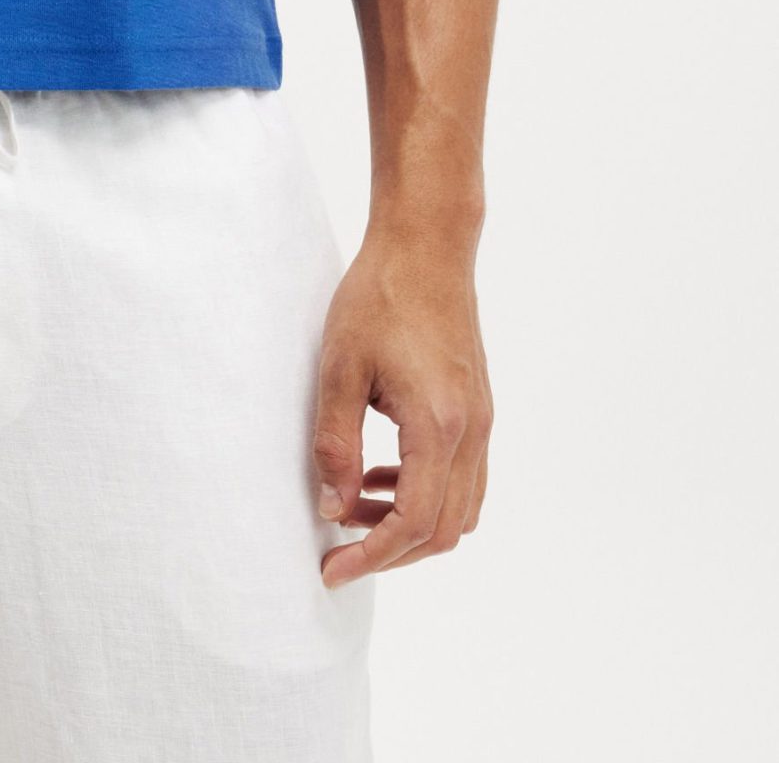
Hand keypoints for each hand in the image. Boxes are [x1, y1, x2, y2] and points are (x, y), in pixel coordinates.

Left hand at [311, 227, 492, 588]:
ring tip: (356, 508)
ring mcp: (481, 421)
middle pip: (444, 530)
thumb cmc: (380, 296)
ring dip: (411, 525)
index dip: (372, 556)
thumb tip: (333, 508)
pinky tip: (383, 474)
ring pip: (460, 509)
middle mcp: (471, 432)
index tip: (332, 570)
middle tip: (340, 552)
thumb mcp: (341, 368)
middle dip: (392, 551)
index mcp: (438, 425)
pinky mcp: (478, 408)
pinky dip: (427, 494)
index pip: (414, 523)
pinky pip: (464, 478)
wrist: (428, 245)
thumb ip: (336, 444)